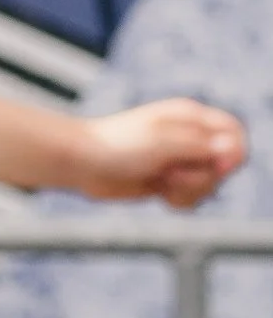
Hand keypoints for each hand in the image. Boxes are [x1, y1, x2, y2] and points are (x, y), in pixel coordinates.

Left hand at [67, 99, 247, 211]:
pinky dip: (178, 200)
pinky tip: (157, 192)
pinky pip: (192, 198)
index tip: (214, 164)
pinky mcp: (168, 181)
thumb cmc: (117, 146)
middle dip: (203, 177)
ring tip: (160, 180)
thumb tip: (232, 149)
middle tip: (170, 173)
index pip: (234, 132)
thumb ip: (201, 146)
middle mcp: (188, 137)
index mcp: (189, 117)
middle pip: (225, 165)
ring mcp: (179, 160)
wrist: (82, 163)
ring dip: (189, 191)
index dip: (232, 152)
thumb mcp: (163, 142)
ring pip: (210, 184)